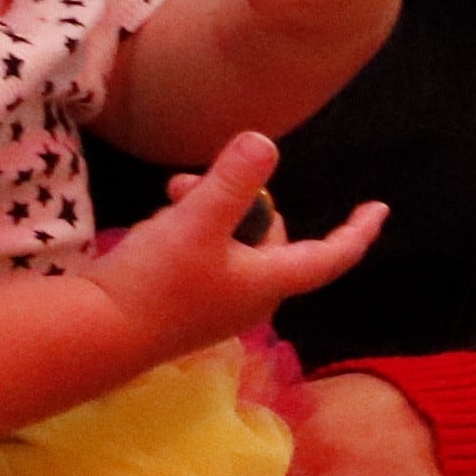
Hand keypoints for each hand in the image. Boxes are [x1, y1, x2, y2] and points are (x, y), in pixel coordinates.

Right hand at [83, 132, 384, 354]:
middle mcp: (253, 298)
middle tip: (191, 180)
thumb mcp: (196, 221)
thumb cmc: (155, 281)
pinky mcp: (187, 304)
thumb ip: (232, 181)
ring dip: (208, 209)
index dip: (357, 230)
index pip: (331, 255)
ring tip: (171, 193)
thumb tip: (266, 142)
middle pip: (270, 236)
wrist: (97, 334)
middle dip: (241, 198)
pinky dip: (190, 230)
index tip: (379, 208)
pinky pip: (206, 255)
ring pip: (232, 241)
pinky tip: (157, 222)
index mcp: (271, 283)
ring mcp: (219, 304)